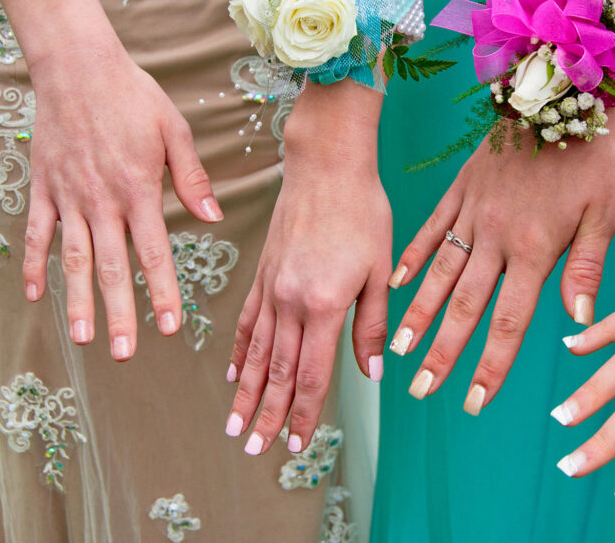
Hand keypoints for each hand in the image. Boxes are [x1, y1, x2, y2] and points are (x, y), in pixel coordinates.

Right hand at [23, 43, 221, 360]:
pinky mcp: (43, 187)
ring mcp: (68, 196)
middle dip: (118, 313)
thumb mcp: (173, 130)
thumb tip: (215, 216)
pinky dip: (33, 263)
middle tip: (124, 354)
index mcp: (139, 189)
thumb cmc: (133, 95)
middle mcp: (102, 200)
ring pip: (74, 258)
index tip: (170, 327)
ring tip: (80, 338)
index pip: (155, 252)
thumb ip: (192, 177)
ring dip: (77, 300)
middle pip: (112, 267)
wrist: (77, 65)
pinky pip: (36, 232)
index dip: (162, 291)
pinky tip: (34, 294)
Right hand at [224, 84, 390, 453]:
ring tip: (234, 426)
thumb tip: (371, 374)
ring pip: (256, 352)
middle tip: (254, 450)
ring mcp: (270, 286)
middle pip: (278, 372)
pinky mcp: (262, 271)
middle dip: (267, 415)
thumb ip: (371, 325)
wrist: (327, 164)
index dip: (305, 414)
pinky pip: (246, 320)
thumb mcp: (380, 270)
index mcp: (323, 303)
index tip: (297, 445)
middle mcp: (289, 301)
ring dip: (246, 393)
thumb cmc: (363, 211)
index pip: (313, 374)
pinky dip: (239, 351)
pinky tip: (234, 373)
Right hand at [389, 117, 614, 414]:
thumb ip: (587, 267)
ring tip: (398, 351)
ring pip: (439, 274)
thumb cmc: (591, 154)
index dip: (491, 365)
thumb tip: (578, 323)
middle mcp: (496, 238)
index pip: (509, 321)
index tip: (473, 400)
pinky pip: (430, 229)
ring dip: (417, 316)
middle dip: (443, 354)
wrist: (561, 90)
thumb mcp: (605, 211)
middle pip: (464, 307)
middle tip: (422, 390)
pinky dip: (411, 257)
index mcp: (536, 249)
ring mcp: (472, 212)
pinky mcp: (459, 190)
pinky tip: (392, 283)